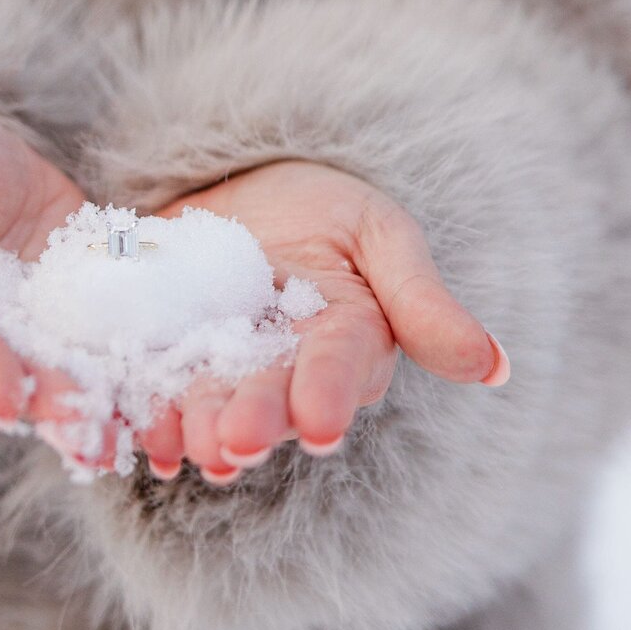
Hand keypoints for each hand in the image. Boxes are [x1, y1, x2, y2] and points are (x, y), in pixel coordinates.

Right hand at [0, 105, 86, 424]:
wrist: (2, 165)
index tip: (4, 393)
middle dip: (36, 402)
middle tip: (80, 423)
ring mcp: (3, 359)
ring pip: (36, 393)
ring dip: (74, 416)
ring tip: (109, 434)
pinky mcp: (56, 353)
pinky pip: (83, 380)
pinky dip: (113, 402)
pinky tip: (140, 424)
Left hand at [134, 160, 507, 482]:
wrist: (245, 182)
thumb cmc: (326, 206)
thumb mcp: (378, 232)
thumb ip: (422, 300)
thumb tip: (495, 368)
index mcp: (346, 339)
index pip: (341, 366)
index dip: (330, 394)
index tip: (321, 424)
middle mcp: (286, 367)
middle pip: (271, 397)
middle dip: (254, 422)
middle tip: (234, 444)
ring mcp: (224, 364)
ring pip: (212, 402)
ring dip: (197, 429)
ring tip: (180, 447)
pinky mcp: (169, 354)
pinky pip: (156, 387)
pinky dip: (145, 413)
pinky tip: (135, 436)